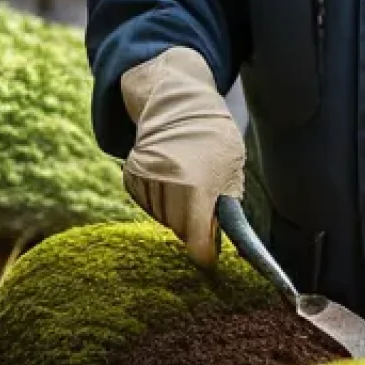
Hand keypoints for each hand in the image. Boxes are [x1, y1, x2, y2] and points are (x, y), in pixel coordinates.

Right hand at [120, 47, 244, 267]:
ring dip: (177, 212)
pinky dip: (161, 200)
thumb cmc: (214, 138)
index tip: (210, 259)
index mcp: (196, 183)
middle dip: (194, 227)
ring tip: (189, 185)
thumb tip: (222, 241)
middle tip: (206, 210)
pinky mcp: (131, 175)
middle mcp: (166, 182)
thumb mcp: (233, 169)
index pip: (196, 238)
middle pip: (179, 229)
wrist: (179, 105)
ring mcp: (144, 178)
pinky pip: (148, 205)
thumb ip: (227, 206)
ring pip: (163, 218)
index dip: (205, 252)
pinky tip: (171, 180)